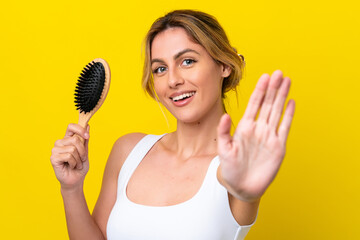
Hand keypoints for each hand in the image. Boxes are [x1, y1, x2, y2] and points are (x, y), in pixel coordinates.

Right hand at [50, 124, 89, 190]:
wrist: (76, 180)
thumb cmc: (80, 166)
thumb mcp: (85, 151)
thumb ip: (85, 140)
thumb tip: (87, 125)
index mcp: (67, 139)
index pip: (71, 127)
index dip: (80, 129)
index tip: (87, 136)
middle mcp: (60, 143)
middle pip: (75, 139)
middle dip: (82, 151)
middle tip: (81, 159)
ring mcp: (55, 150)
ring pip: (73, 149)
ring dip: (78, 159)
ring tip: (76, 164)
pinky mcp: (53, 158)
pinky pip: (68, 156)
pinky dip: (73, 163)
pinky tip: (71, 166)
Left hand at [217, 70, 294, 201]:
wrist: (241, 186)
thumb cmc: (230, 168)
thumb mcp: (223, 149)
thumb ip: (223, 132)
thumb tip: (225, 116)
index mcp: (245, 127)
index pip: (254, 104)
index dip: (260, 90)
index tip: (264, 76)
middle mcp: (258, 128)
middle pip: (268, 104)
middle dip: (273, 88)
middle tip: (279, 72)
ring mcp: (269, 136)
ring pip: (277, 111)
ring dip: (282, 96)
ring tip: (287, 81)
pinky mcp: (278, 146)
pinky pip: (285, 127)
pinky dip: (288, 115)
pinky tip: (291, 102)